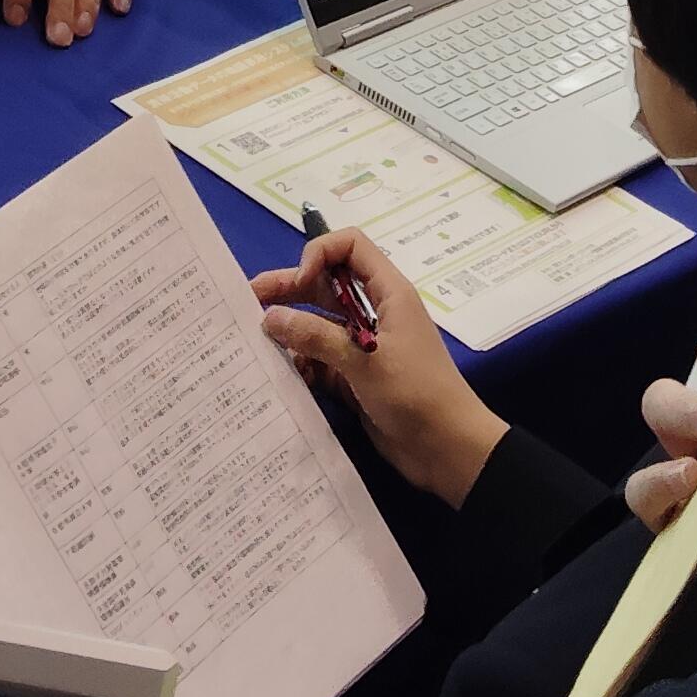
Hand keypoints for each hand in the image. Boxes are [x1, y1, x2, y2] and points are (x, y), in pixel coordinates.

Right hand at [254, 228, 504, 507]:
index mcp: (387, 293)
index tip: (301, 282)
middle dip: (290, 289)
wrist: (448, 449)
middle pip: (327, 286)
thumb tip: (270, 318)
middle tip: (248, 300)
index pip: (350, 247)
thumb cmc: (415, 393)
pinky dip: (302, 364)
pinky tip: (283, 374)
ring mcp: (363, 348)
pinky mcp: (355, 379)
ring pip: (319, 325)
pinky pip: (320, 361)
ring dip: (291, 330)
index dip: (320, 254)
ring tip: (255, 341)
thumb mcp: (365, 360)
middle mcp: (373, 314)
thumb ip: (316, 337)